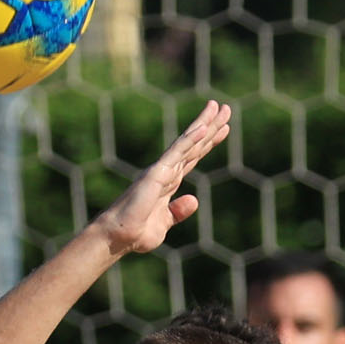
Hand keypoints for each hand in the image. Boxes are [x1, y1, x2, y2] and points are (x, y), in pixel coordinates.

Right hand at [91, 100, 230, 257]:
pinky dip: (190, 140)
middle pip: (194, 144)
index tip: (224, 128)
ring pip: (188, 142)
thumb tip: (194, 200)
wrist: (118, 236)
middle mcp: (167, 171)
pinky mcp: (157, 173)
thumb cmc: (136, 231)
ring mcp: (162, 169)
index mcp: (170, 181)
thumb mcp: (164, 222)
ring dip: (204, 125)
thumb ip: (178, 211)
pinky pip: (177, 153)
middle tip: (226, 108)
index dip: (209, 141)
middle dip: (211, 126)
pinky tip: (203, 127)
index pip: (194, 156)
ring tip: (218, 107)